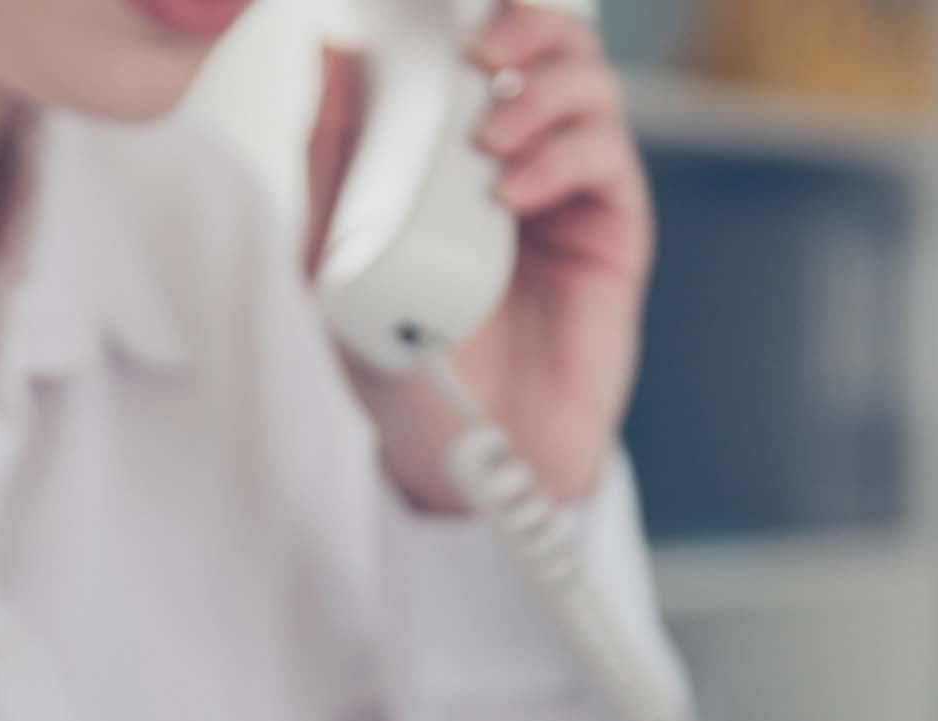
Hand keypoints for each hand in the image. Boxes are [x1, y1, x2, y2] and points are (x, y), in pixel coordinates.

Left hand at [305, 5, 652, 510]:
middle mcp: (519, 153)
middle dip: (521, 22)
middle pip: (548, 42)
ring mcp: (570, 188)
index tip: (439, 8)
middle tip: (479, 47)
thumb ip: (329, 161)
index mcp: (453, 146)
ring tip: (492, 136)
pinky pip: (607, 159)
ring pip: (589, 85)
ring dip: (542, 90)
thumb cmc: (406, 366)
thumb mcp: (335, 261)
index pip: (476, 44)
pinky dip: (563, 157)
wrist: (470, 457)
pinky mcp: (612, 231)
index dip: (474, 11)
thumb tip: (325, 55)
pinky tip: (514, 193)